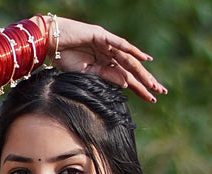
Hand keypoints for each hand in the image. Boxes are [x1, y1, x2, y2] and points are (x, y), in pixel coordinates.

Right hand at [50, 17, 166, 101]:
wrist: (50, 42)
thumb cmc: (64, 58)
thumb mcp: (87, 74)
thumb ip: (106, 78)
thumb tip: (125, 84)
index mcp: (106, 65)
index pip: (127, 78)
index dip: (140, 89)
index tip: (152, 99)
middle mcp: (110, 55)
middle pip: (132, 69)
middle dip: (146, 81)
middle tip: (161, 92)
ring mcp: (107, 45)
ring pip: (129, 60)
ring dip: (142, 72)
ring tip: (153, 84)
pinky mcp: (102, 36)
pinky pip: (120, 45)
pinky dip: (133, 51)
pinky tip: (145, 59)